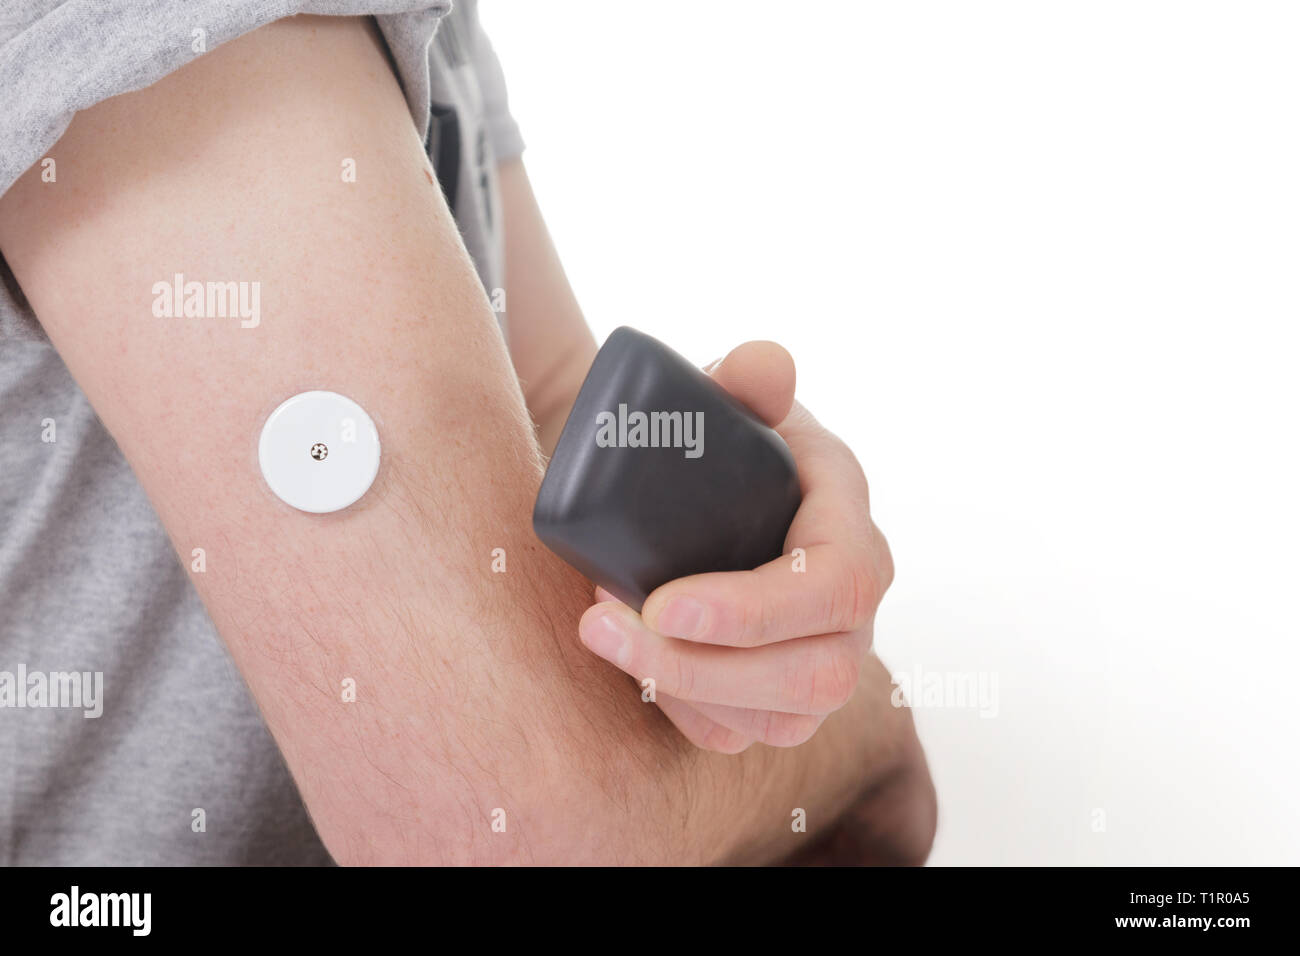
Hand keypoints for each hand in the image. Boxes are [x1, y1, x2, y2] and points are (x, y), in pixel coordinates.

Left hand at [578, 341, 893, 751]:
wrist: (696, 490)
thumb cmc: (716, 443)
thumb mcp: (732, 398)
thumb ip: (747, 377)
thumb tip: (762, 368)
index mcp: (850, 527)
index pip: (835, 585)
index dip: (755, 609)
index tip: (661, 602)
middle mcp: (852, 608)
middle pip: (816, 676)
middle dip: (704, 666)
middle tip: (604, 625)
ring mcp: (821, 661)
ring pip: (780, 721)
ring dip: (682, 689)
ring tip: (601, 632)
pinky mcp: (778, 702)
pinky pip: (740, 736)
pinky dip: (681, 710)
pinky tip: (632, 665)